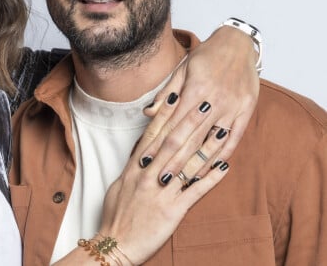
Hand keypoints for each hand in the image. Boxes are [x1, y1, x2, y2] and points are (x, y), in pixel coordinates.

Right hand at [98, 112, 229, 264]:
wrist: (115, 244)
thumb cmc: (116, 213)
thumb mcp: (120, 184)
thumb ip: (133, 164)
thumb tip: (142, 147)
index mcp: (135, 167)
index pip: (152, 134)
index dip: (165, 114)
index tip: (176, 95)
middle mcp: (148, 174)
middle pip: (173, 143)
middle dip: (190, 122)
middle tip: (205, 103)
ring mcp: (161, 192)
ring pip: (187, 164)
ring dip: (206, 146)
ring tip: (222, 130)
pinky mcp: (172, 211)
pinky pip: (195, 192)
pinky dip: (211, 178)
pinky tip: (225, 166)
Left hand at [138, 25, 258, 173]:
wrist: (238, 44)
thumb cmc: (206, 56)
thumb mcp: (182, 68)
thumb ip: (166, 94)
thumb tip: (148, 114)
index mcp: (195, 89)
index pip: (173, 124)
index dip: (159, 144)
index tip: (147, 160)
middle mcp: (214, 101)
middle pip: (190, 138)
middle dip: (173, 161)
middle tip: (159, 180)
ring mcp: (233, 108)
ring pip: (211, 142)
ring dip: (196, 164)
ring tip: (182, 182)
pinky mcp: (246, 112)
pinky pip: (233, 139)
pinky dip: (221, 155)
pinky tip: (210, 169)